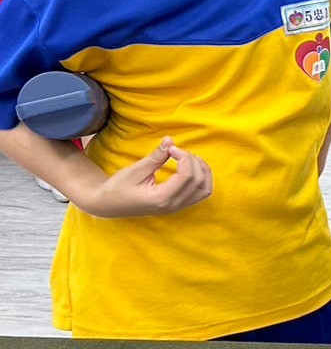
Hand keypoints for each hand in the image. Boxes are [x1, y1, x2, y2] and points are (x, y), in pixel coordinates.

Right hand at [76, 138, 212, 218]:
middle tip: (177, 151)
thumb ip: (156, 157)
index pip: (187, 176)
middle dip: (193, 162)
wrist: (107, 205)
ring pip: (205, 189)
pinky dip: (201, 179)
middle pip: (199, 182)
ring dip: (202, 171)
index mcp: (162, 198)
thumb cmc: (118, 188)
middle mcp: (173, 206)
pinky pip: (200, 193)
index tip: (171, 148)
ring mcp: (177, 208)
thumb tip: (170, 140)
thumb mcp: (136, 170)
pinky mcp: (178, 205)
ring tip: (188, 158)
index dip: (184, 157)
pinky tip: (190, 168)